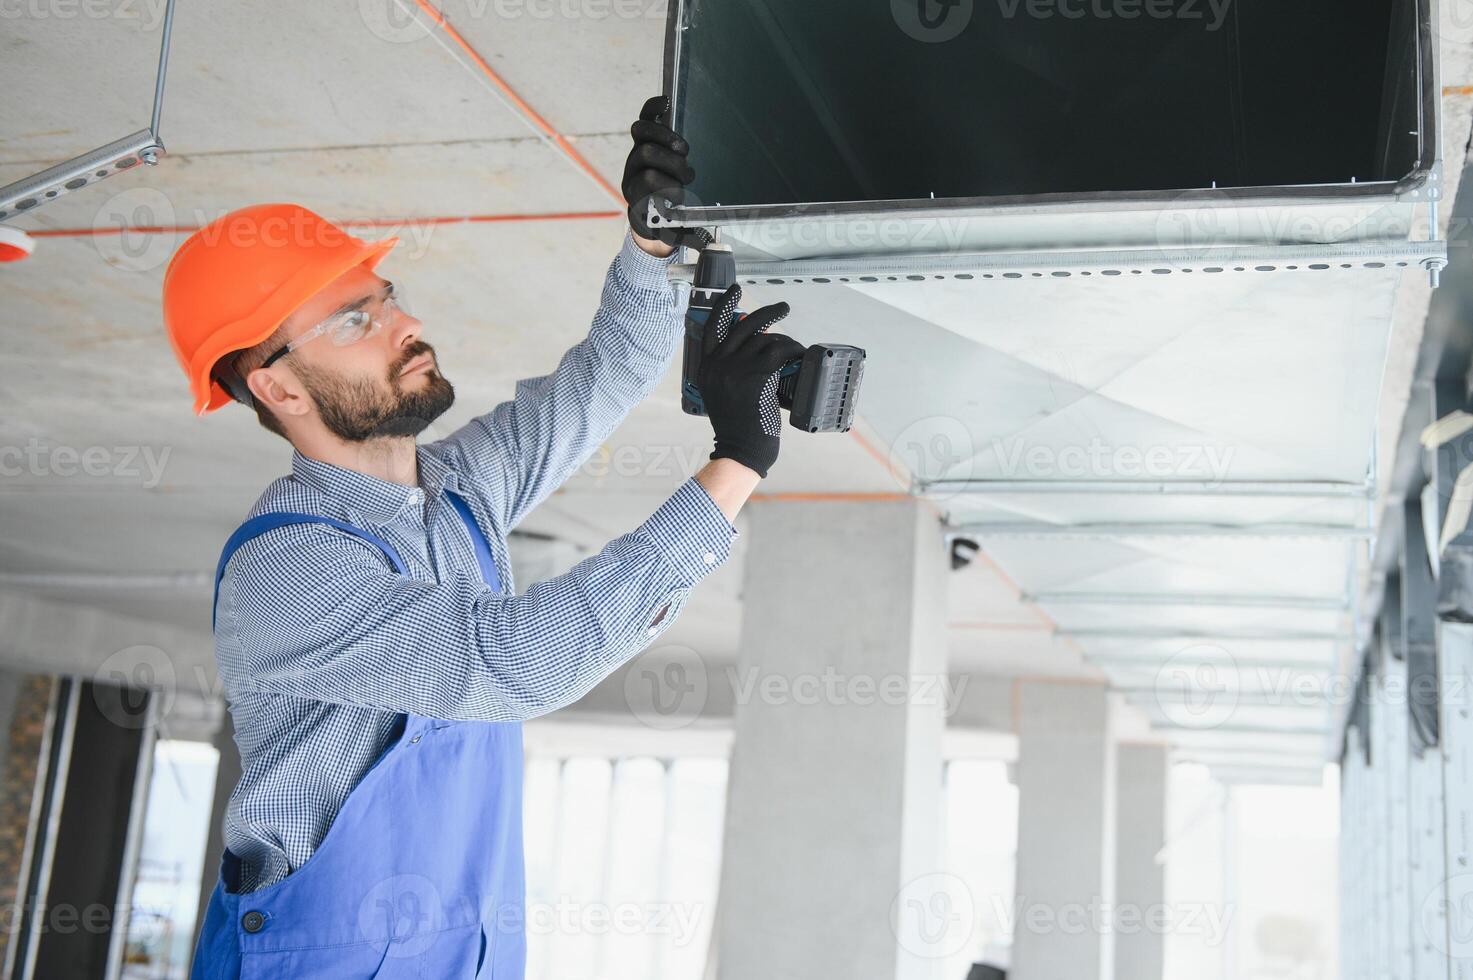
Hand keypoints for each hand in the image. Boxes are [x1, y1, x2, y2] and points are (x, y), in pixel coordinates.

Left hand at [622, 95, 708, 251]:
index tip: (680, 195)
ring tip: (683, 148)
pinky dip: (654, 109)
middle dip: (672, 163)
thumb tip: (705, 242)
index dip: (667, 185)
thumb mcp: (673, 233)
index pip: (649, 182)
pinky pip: (645, 118)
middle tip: (688, 174)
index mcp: (638, 195)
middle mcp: (632, 172)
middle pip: (648, 155)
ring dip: (667, 138)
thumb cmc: (664, 222)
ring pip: (644, 134)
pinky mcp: (644, 139)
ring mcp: (636, 154)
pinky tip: (666, 103)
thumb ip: (687, 236)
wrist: (648, 214)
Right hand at [696, 285, 807, 478]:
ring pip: (765, 339)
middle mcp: (717, 364)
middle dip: (767, 313)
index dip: (725, 306)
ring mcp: (735, 368)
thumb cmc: (737, 425)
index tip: (735, 291)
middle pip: (743, 326)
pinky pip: (779, 351)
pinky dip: (793, 350)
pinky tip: (800, 354)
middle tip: (783, 308)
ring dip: (785, 340)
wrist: (741, 449)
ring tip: (795, 346)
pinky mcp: (756, 375)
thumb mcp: (721, 393)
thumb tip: (754, 343)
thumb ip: (729, 368)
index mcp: (706, 368)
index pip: (712, 327)